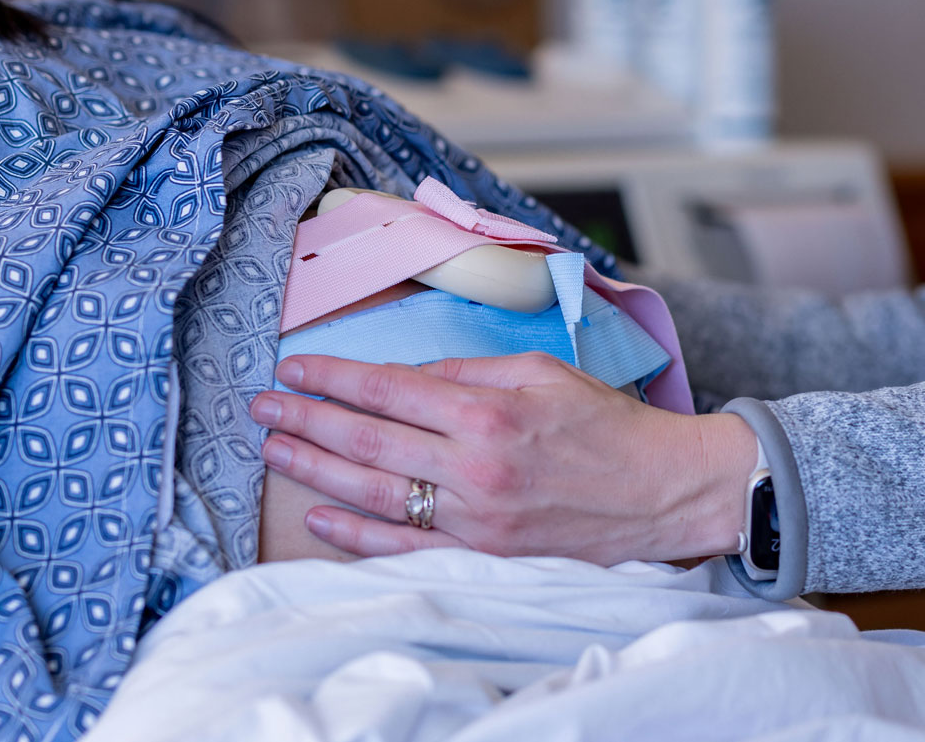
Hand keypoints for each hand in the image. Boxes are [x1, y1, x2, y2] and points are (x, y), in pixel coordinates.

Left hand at [250, 352, 758, 564]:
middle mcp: (474, 466)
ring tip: (273, 450)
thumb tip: (406, 377)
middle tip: (262, 406)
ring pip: (373, 492)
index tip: (294, 367)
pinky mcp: (484, 557)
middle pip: (367, 440)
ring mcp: (475, 518)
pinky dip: (354, 533)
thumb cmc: (607, 427)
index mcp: (488, 410)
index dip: (333, 377)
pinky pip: (403, 547)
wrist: (662, 492)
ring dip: (314, 470)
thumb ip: (469, 371)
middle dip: (305, 419)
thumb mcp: (542, 372)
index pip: (388, 389)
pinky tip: (318, 515)